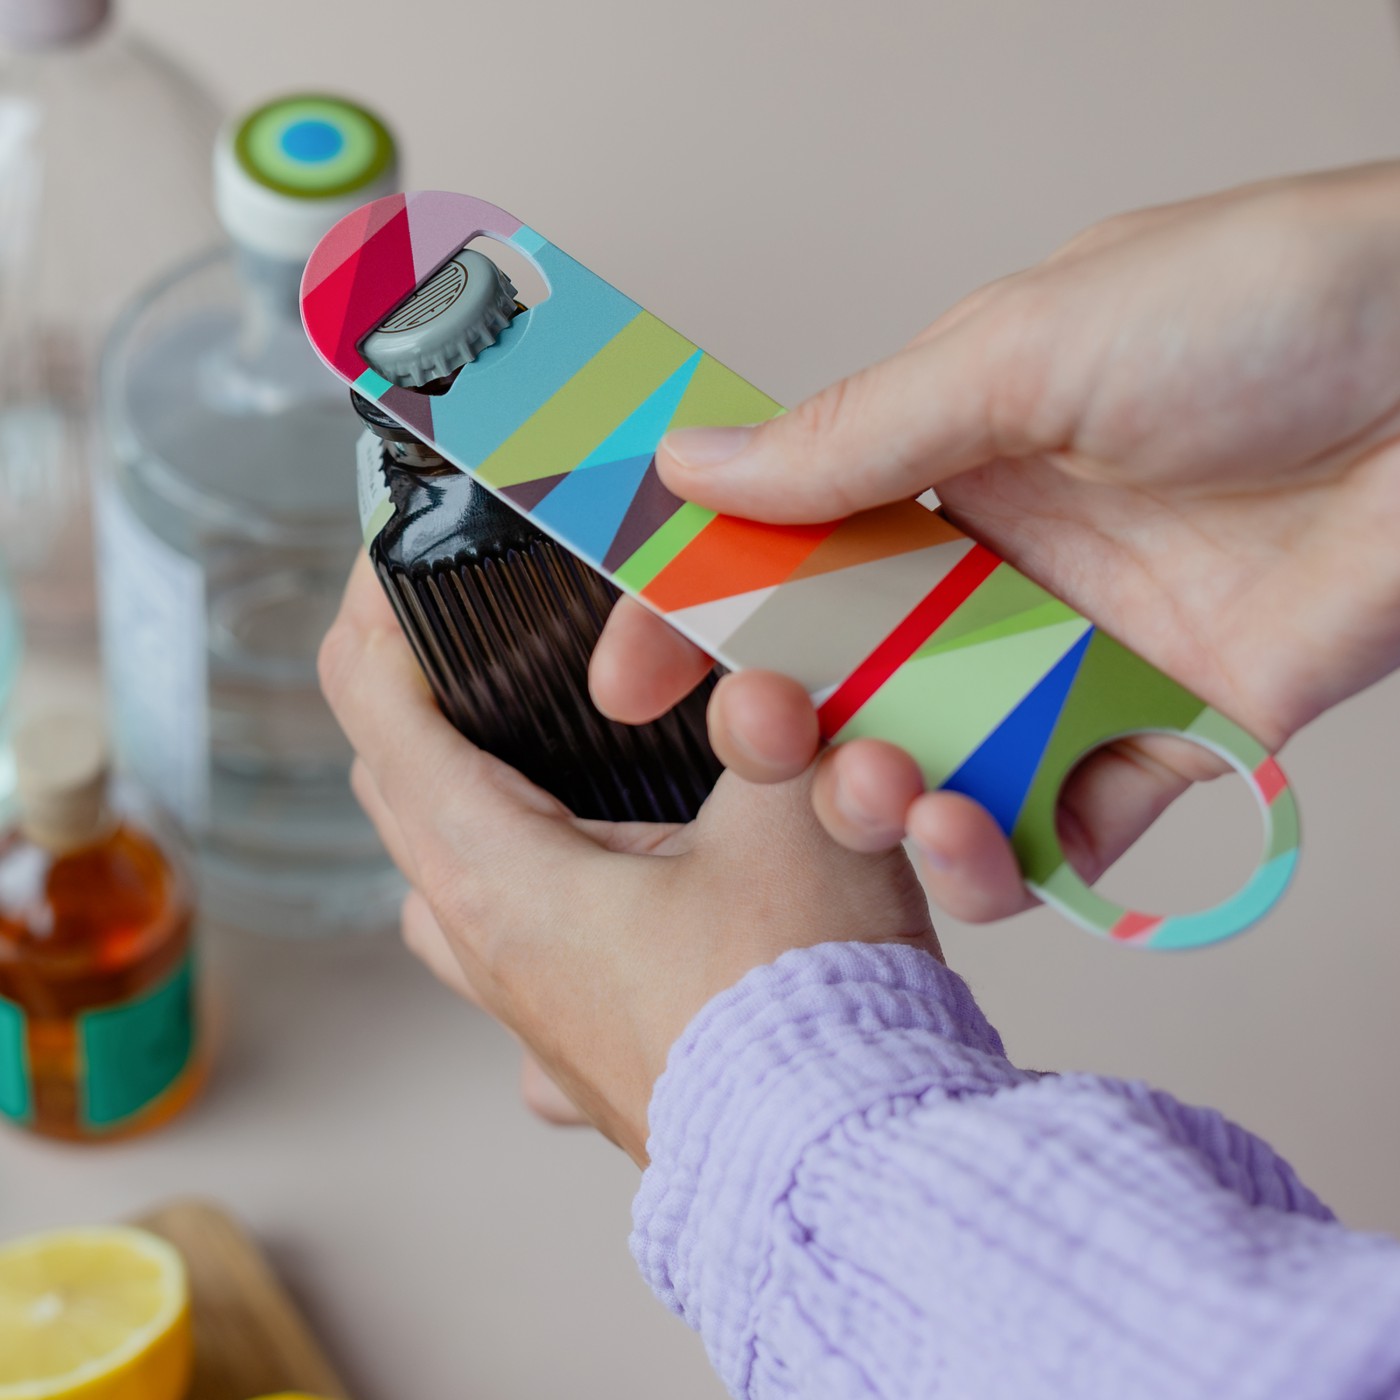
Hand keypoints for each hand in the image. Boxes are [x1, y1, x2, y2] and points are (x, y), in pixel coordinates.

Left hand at [319, 555, 936, 1161]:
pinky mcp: (577, 1054)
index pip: (378, 710)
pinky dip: (520, 908)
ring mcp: (525, 1014)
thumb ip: (772, 716)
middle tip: (472, 628)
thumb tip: (763, 669)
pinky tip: (592, 901)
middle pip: (397, 790)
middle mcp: (488, 948)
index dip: (374, 611)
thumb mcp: (796, 817)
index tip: (400, 551)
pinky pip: (509, 965)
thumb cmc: (802, 1011)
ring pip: (441, 885)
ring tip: (519, 756)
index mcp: (500, 875)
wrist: (840, 1171)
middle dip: (418, 692)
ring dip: (457, 808)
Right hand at [591, 162, 1399, 921]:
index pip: (784, 554)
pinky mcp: (1160, 737)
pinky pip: (1057, 826)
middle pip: (842, 678)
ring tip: (874, 785)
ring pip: (932, 765)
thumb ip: (854, 435)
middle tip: (759, 729)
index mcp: (946, 464)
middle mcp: (996, 571)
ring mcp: (1070, 661)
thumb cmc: (1267, 307)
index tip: (628, 677)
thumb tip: (696, 464)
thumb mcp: (1021, 349)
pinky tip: (970, 841)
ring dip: (879, 800)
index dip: (696, 615)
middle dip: (778, 723)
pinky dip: (1002, 860)